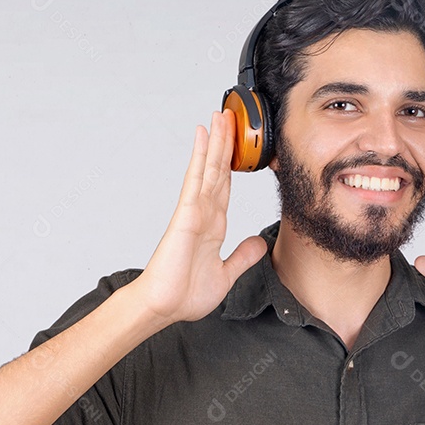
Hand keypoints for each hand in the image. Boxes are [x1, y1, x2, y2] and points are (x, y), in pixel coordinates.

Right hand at [129, 109, 267, 325]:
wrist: (164, 308)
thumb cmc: (185, 295)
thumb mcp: (226, 275)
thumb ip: (242, 257)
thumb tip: (259, 244)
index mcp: (214, 226)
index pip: (226, 187)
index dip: (233, 165)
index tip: (238, 145)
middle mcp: (205, 214)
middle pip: (219, 171)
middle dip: (226, 144)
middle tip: (230, 116)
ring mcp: (195, 211)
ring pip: (209, 168)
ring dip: (216, 141)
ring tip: (220, 115)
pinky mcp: (187, 214)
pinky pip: (197, 180)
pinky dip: (201, 157)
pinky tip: (204, 137)